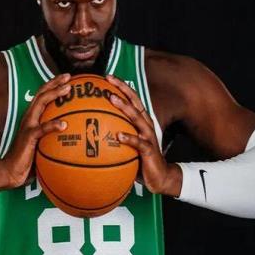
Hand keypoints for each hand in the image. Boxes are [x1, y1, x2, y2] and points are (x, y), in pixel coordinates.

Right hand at [2, 73, 70, 188]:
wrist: (12, 171)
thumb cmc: (29, 160)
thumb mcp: (43, 145)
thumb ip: (54, 137)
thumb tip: (73, 136)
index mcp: (33, 118)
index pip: (42, 96)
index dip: (53, 85)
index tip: (67, 78)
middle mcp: (29, 118)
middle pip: (42, 94)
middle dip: (55, 83)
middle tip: (68, 76)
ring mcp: (28, 126)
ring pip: (41, 104)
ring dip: (55, 94)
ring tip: (68, 89)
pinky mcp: (29, 137)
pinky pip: (42, 129)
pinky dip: (53, 125)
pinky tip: (64, 124)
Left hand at [105, 74, 181, 196]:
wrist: (160, 177)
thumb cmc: (140, 159)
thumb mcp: (128, 144)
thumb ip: (116, 134)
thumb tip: (94, 128)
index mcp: (141, 121)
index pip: (132, 99)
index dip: (122, 87)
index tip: (108, 76)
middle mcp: (146, 125)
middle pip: (135, 102)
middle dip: (122, 89)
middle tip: (108, 80)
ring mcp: (148, 136)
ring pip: (136, 118)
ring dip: (124, 107)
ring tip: (112, 99)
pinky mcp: (149, 150)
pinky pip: (138, 143)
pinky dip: (129, 138)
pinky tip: (119, 135)